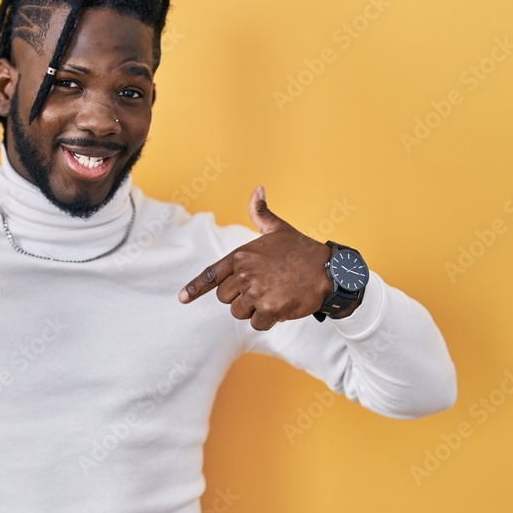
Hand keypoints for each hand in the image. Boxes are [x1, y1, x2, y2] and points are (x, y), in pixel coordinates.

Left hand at [178, 186, 340, 330]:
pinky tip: (282, 306)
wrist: (330, 271)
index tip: (182, 299)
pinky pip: (256, 323)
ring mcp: (255, 291)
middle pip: (225, 298)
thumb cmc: (301, 250)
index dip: (194, 288)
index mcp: (241, 255)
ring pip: (238, 312)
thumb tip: (258, 189)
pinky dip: (267, 320)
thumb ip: (261, 213)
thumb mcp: (278, 229)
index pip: (211, 275)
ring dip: (253, 310)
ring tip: (274, 295)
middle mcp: (244, 273)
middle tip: (263, 288)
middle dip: (240, 297)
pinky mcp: (268, 309)